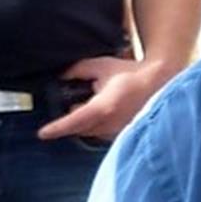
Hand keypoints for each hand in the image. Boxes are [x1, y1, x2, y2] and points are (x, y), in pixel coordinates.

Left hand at [38, 55, 170, 143]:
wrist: (158, 84)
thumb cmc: (130, 74)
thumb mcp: (101, 65)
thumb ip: (78, 70)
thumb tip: (62, 76)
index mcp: (102, 107)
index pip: (73, 121)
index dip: (56, 128)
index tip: (42, 133)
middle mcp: (109, 124)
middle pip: (78, 128)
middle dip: (71, 118)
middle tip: (75, 101)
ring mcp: (116, 133)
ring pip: (90, 132)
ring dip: (85, 121)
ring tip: (96, 102)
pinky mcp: (123, 136)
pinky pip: (102, 133)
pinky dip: (98, 124)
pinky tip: (107, 110)